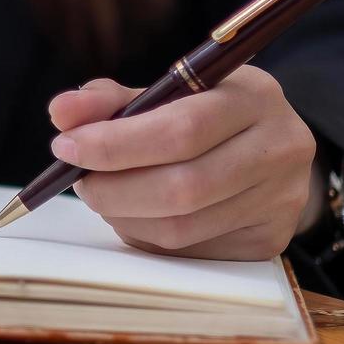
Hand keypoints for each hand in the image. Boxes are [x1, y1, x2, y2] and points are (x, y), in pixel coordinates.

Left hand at [47, 67, 323, 260]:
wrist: (274, 151)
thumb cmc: (209, 115)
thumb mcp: (171, 93)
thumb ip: (113, 100)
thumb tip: (62, 112)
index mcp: (255, 96)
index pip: (181, 128)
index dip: (115, 144)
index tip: (66, 147)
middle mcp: (280, 148)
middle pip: (183, 186)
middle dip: (115, 189)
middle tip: (80, 183)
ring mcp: (281, 200)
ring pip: (183, 227)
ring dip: (126, 217)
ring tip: (104, 197)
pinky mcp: (270, 241)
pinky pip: (191, 250)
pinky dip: (148, 236)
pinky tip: (137, 216)